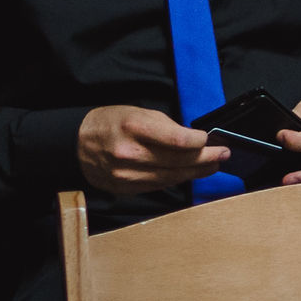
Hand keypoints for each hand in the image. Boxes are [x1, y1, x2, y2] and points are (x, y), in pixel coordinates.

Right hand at [76, 104, 226, 193]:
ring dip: (197, 172)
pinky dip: (177, 179)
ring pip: (172, 176)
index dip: (200, 142)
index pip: (178, 140)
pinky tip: (190, 173)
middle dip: (207, 158)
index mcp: (133, 127)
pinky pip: (159, 185)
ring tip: (214, 165)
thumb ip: (167, 126)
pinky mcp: (124, 187)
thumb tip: (195, 140)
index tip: (211, 140)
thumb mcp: (138, 112)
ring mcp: (125, 174)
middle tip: (224, 154)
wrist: (77, 144)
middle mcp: (129, 153)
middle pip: (178, 160)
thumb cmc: (112, 123)